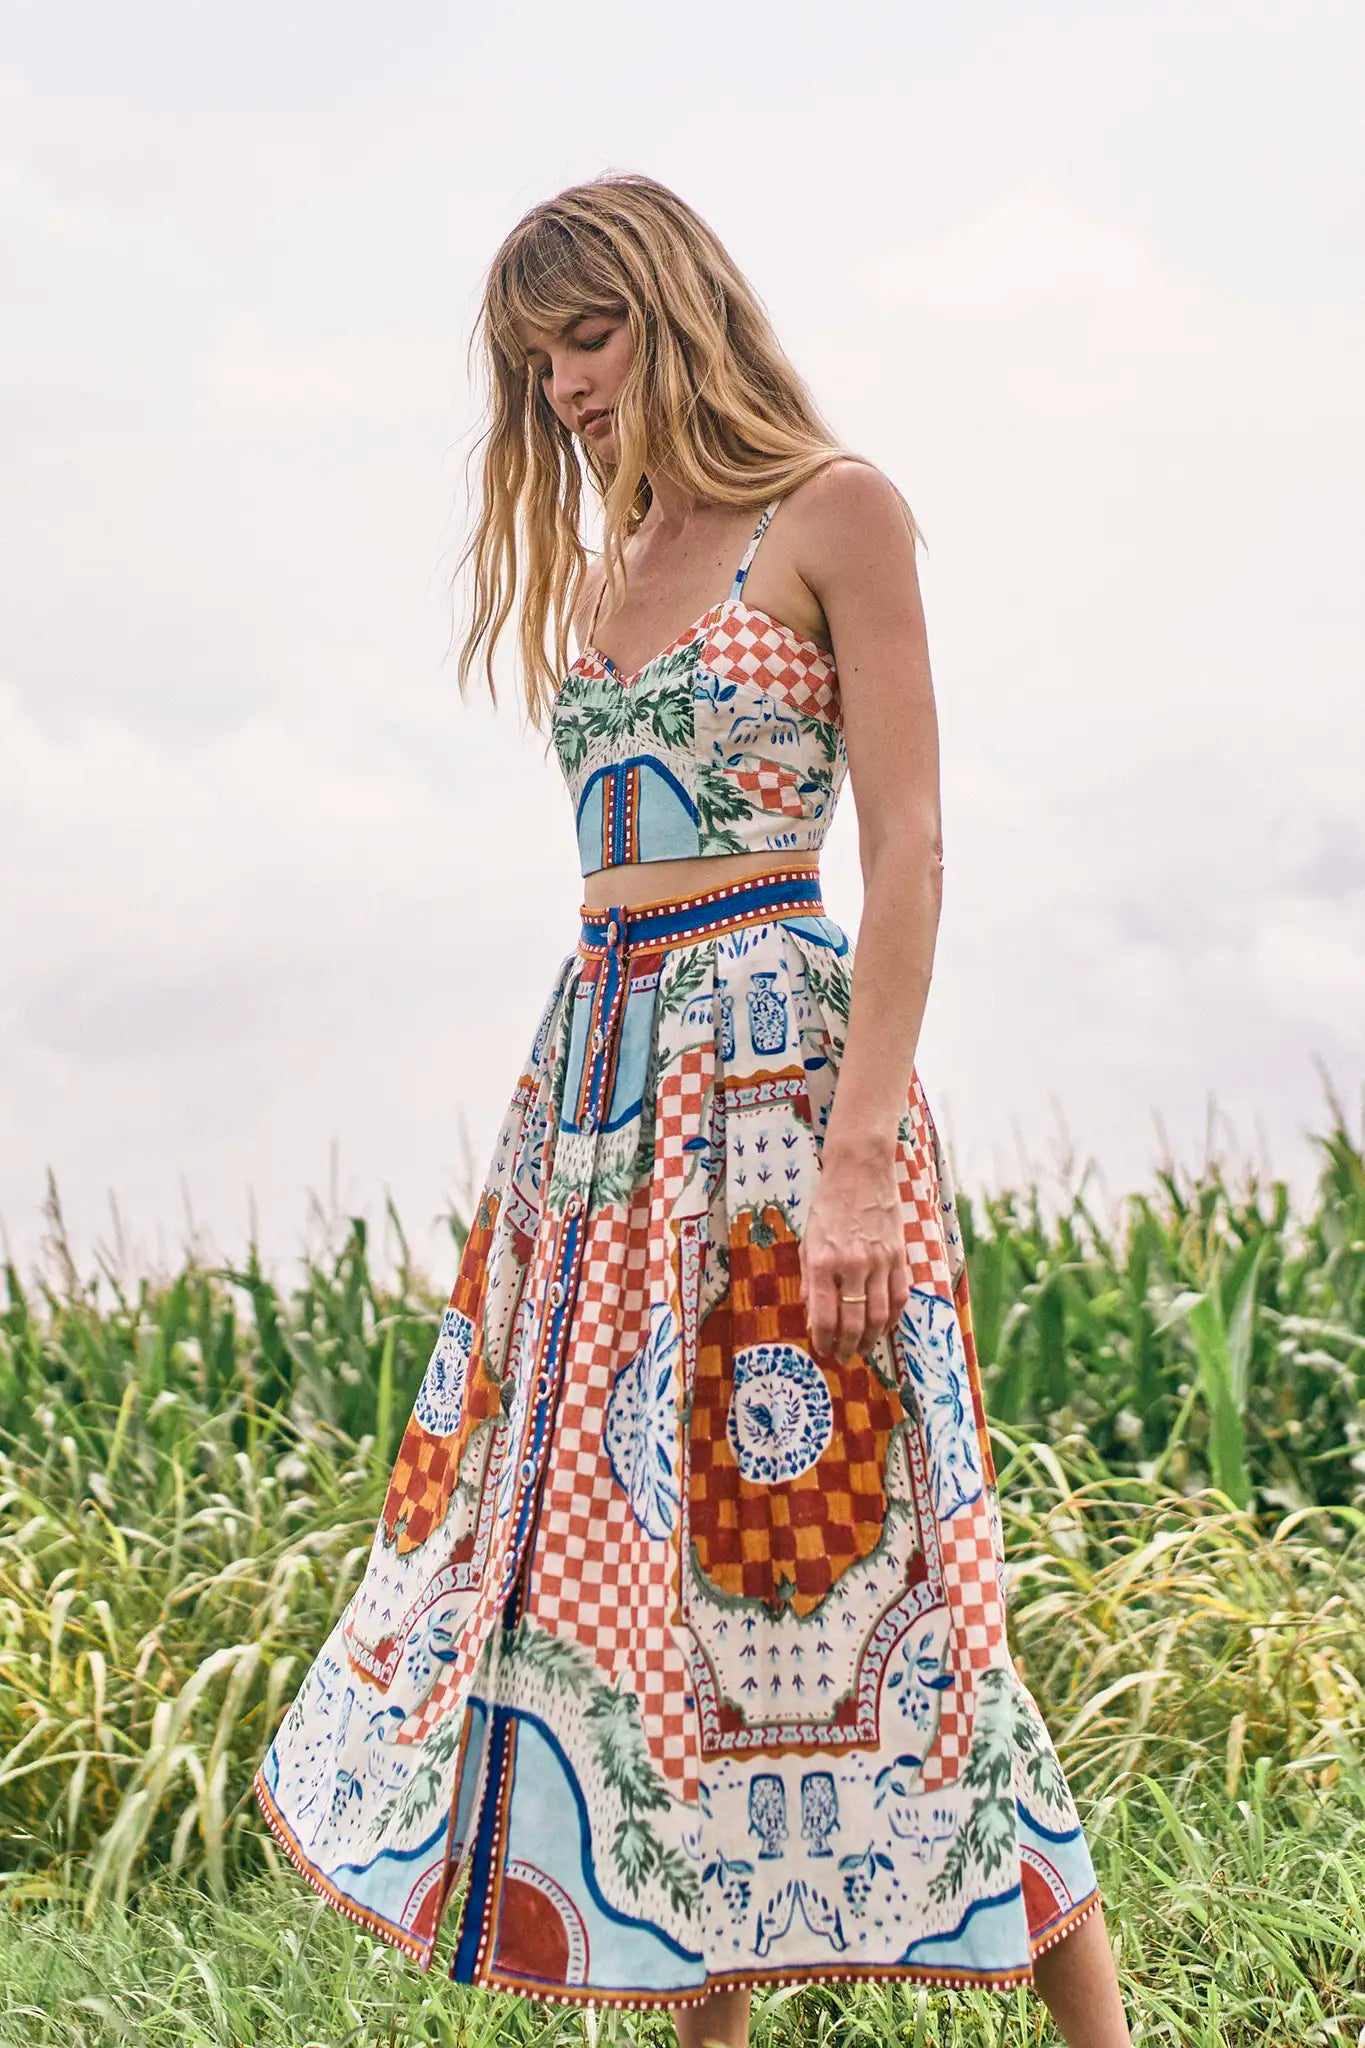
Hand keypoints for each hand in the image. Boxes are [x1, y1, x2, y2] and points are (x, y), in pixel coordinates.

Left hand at [799, 1143, 909, 1362]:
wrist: (860, 1172)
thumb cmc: (828, 1205)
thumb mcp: (808, 1241)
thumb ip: (811, 1281)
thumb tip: (812, 1316)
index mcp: (823, 1262)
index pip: (824, 1317)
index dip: (823, 1341)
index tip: (822, 1350)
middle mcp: (852, 1265)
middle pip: (853, 1323)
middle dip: (846, 1347)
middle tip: (842, 1357)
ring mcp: (879, 1261)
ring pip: (879, 1315)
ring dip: (870, 1339)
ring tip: (861, 1349)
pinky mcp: (899, 1256)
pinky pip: (899, 1296)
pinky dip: (892, 1318)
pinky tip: (883, 1328)